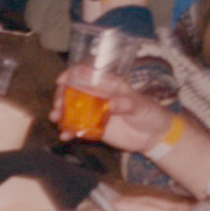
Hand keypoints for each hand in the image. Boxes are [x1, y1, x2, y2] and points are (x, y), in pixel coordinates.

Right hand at [50, 67, 171, 154]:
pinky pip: (77, 128)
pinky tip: (64, 136)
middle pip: (72, 92)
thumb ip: (125, 104)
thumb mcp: (139, 105)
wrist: (154, 136)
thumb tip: (109, 105)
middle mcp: (96, 97)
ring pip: (71, 110)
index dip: (70, 75)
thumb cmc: (148, 112)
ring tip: (55, 118)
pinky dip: (69, 131)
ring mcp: (93, 113)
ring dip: (60, 113)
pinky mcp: (93, 128)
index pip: (85, 75)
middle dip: (61, 97)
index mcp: (107, 85)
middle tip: (57, 105)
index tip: (61, 81)